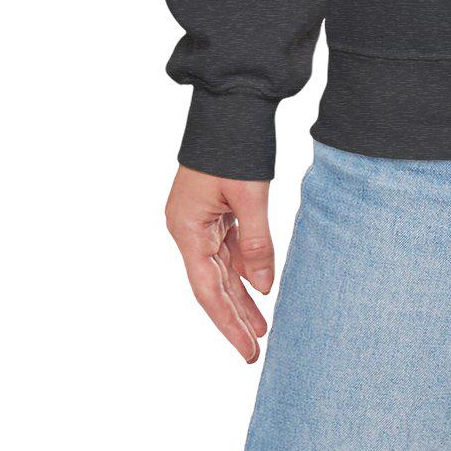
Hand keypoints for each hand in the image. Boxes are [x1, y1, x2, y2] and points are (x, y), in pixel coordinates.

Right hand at [165, 163, 274, 361]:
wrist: (230, 101)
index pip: (208, 289)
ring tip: (261, 324)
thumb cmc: (235, 145)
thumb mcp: (250, 196)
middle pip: (211, 283)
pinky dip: (244, 265)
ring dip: (240, 293)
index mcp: (186, 228)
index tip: (247, 349)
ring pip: (220, 267)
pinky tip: (258, 284)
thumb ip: (256, 243)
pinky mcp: (213, 208)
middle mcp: (187, 228)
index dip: (229, 322)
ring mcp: (199, 219)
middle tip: (255, 348)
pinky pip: (228, 246)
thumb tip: (263, 288)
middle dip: (234, 316)